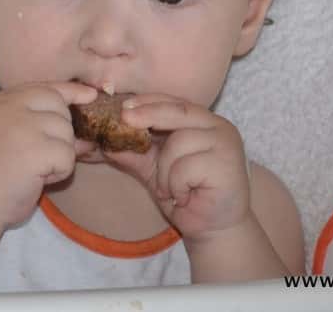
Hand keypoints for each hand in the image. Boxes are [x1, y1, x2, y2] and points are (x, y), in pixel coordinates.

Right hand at [0, 81, 97, 228]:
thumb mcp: (8, 137)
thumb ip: (39, 125)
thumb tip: (84, 132)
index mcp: (0, 101)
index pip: (45, 87)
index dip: (70, 91)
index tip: (89, 95)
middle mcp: (9, 106)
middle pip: (60, 107)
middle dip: (60, 133)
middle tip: (40, 156)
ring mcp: (22, 126)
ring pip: (66, 133)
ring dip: (59, 155)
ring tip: (35, 170)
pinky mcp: (35, 150)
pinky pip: (68, 156)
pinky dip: (60, 172)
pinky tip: (38, 180)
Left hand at [103, 93, 250, 242]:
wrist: (214, 230)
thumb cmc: (187, 196)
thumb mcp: (155, 170)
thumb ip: (136, 153)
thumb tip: (105, 141)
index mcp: (204, 123)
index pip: (174, 103)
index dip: (149, 101)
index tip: (124, 106)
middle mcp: (219, 127)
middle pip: (178, 112)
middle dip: (149, 114)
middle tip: (125, 119)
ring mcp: (226, 144)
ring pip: (178, 142)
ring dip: (164, 171)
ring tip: (170, 190)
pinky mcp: (227, 164)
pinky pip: (185, 167)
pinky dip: (176, 185)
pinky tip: (184, 197)